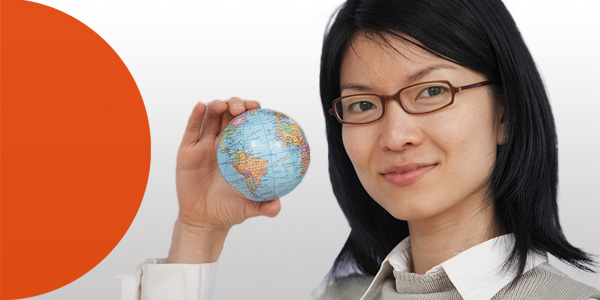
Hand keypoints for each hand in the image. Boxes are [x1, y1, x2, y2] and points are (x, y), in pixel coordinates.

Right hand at [167, 98, 280, 262]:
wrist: (204, 220)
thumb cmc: (230, 211)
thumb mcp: (250, 208)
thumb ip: (265, 207)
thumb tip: (277, 206)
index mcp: (239, 150)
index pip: (247, 124)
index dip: (253, 112)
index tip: (260, 109)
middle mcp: (221, 142)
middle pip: (228, 114)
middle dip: (237, 104)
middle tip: (244, 108)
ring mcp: (203, 144)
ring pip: (210, 117)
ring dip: (216, 105)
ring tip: (223, 106)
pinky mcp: (186, 150)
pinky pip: (191, 129)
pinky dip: (195, 114)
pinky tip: (200, 105)